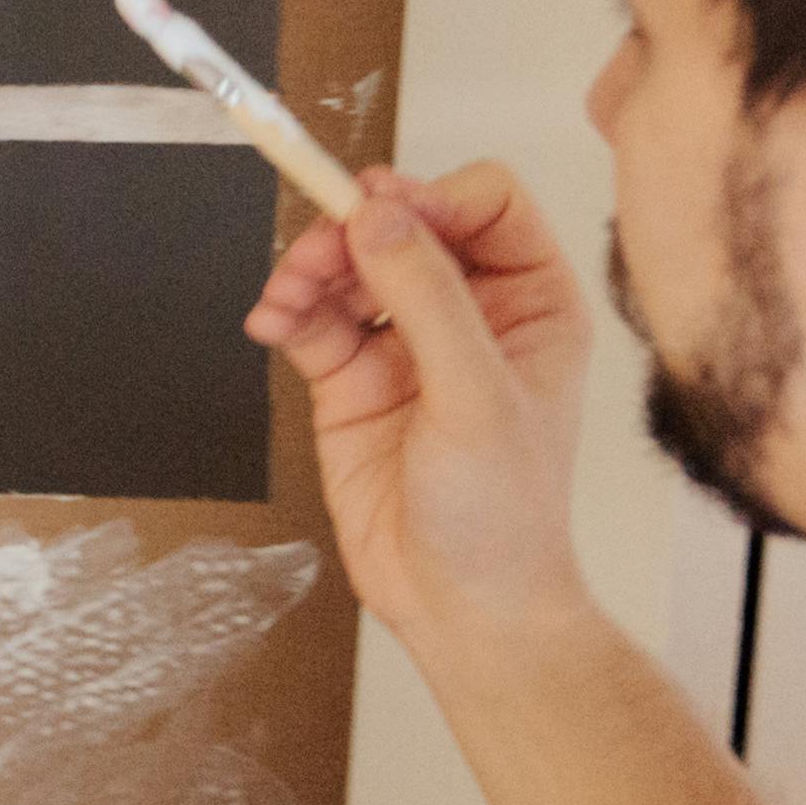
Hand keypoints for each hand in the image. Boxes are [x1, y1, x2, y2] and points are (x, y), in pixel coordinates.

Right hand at [244, 161, 594, 670]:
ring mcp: (407, 344)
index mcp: (532, 302)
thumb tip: (379, 213)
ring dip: (309, 268)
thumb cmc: (504, 517)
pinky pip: (312, 317)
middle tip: (315, 254)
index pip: (484, 203)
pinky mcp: (353, 379)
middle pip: (402, 223)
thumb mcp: (477, 397)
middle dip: (351, 230)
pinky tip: (273, 321)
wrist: (460, 607)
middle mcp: (471, 313)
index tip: (380, 214)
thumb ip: (428, 298)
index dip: (431, 197)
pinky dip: (286, 309)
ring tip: (286, 297)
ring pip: (348, 264)